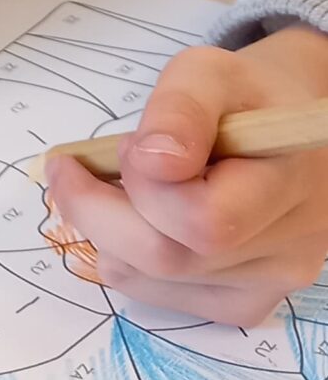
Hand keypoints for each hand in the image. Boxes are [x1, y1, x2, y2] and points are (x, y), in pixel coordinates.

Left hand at [45, 24, 327, 323]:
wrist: (282, 131)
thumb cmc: (243, 97)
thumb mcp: (209, 73)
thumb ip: (181, 109)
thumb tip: (152, 161)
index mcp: (290, 184)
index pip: (204, 220)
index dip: (144, 187)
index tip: (123, 145)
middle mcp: (289, 250)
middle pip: (168, 260)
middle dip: (105, 211)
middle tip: (87, 168)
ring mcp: (269, 286)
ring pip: (154, 281)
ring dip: (111, 232)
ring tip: (125, 187)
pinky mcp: (244, 305)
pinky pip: (160, 297)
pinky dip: (127, 258)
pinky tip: (140, 219)